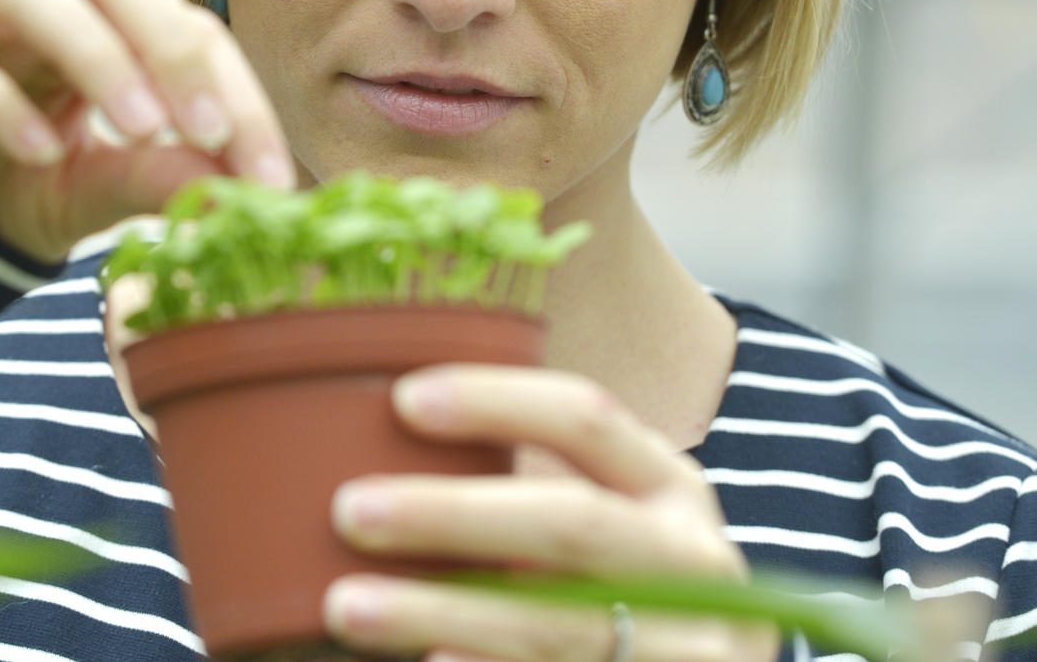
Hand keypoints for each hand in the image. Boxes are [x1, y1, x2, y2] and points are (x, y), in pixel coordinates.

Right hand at [0, 0, 294, 263]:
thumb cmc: (15, 182)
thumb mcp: (95, 191)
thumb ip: (154, 178)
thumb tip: (239, 189)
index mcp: (105, 17)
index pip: (187, 25)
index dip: (237, 95)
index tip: (268, 178)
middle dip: (168, 40)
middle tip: (206, 128)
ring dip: (93, 51)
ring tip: (136, 126)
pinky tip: (38, 153)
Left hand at [322, 367, 777, 661]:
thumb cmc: (623, 591)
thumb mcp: (613, 525)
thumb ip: (530, 491)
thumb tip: (376, 445)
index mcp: (671, 488)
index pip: (586, 418)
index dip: (495, 402)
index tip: (402, 399)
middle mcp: (690, 562)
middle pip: (568, 523)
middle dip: (452, 514)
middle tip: (350, 510)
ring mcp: (687, 647)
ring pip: (554, 625)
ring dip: (441, 612)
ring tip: (346, 607)